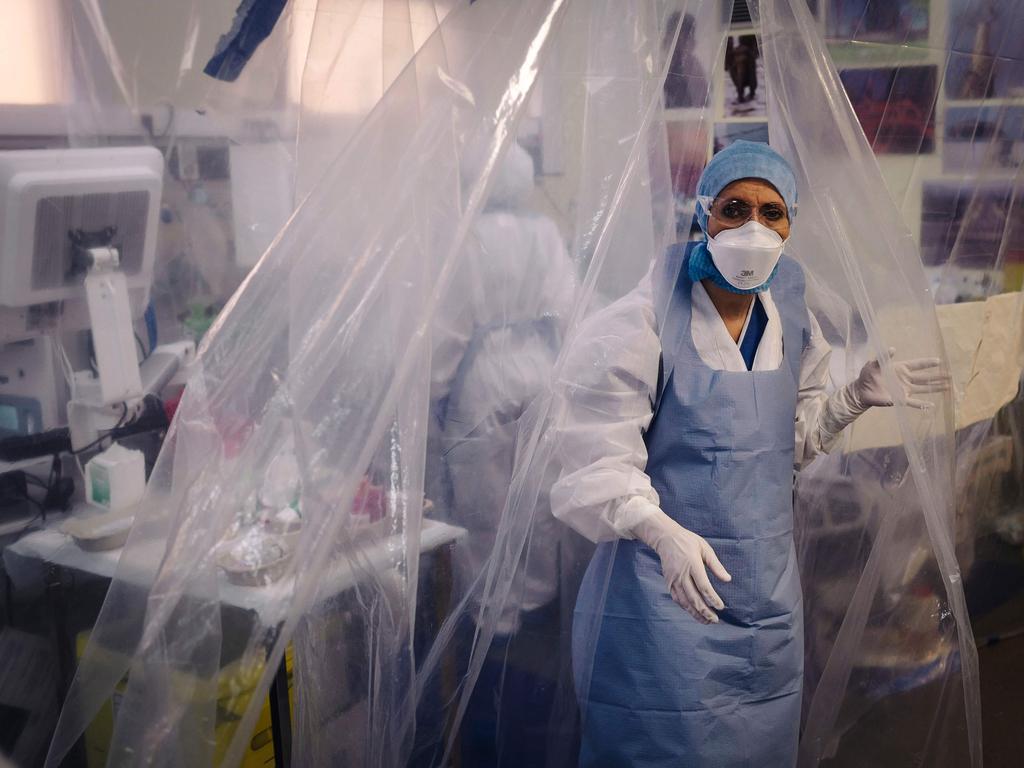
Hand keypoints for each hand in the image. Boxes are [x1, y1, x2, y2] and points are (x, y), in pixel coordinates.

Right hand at [633, 508, 731, 623]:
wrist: (665, 538)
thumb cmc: (688, 541)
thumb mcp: (705, 548)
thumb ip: (716, 565)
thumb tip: (727, 579)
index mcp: (693, 565)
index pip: (704, 587)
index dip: (713, 599)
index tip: (721, 607)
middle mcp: (682, 574)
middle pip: (694, 598)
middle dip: (705, 611)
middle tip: (715, 620)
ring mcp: (673, 579)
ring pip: (684, 601)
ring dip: (695, 613)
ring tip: (705, 621)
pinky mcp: (668, 582)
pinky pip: (677, 598)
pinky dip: (685, 607)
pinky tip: (693, 612)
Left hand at [851, 348, 948, 410]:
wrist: (861, 390)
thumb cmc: (867, 375)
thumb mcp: (873, 364)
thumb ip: (883, 357)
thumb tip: (892, 349)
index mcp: (901, 368)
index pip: (917, 365)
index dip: (927, 363)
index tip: (939, 361)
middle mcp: (905, 379)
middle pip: (925, 377)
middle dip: (938, 376)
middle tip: (950, 375)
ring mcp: (904, 389)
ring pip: (923, 388)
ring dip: (935, 388)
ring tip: (948, 387)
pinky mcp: (900, 399)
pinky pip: (913, 402)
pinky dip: (922, 404)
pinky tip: (932, 405)